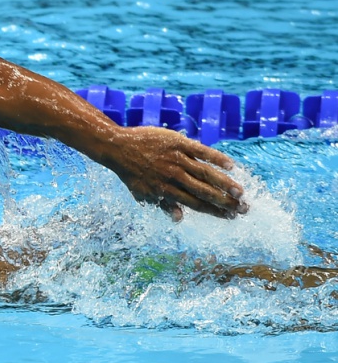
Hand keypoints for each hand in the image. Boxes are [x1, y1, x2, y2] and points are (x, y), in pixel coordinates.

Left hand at [105, 126, 247, 220]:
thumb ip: (163, 205)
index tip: (231, 216)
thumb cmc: (132, 173)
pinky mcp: (178, 143)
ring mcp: (177, 159)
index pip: (196, 204)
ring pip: (205, 173)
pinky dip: (216, 158)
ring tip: (241, 192)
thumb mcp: (143, 194)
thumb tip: (179, 219)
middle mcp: (174, 177)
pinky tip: (231, 165)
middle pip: (205, 191)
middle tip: (244, 208)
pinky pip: (201, 151)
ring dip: (225, 183)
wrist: (118, 148)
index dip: (215, 211)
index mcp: (167, 191)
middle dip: (226, 201)